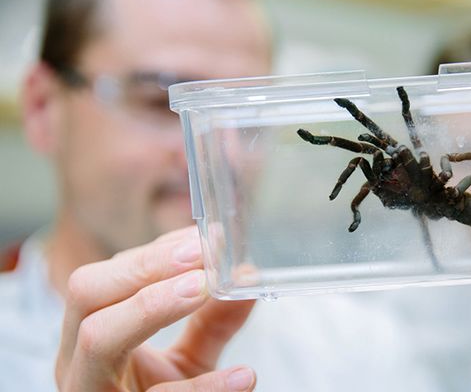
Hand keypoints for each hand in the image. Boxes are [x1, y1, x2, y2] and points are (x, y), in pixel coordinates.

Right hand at [56, 227, 256, 390]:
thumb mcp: (186, 360)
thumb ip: (213, 320)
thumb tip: (249, 275)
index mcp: (89, 334)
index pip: (106, 277)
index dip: (154, 253)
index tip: (204, 238)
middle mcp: (77, 363)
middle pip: (86, 294)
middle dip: (145, 267)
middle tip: (201, 255)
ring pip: (97, 338)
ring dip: (152, 305)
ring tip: (204, 289)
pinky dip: (205, 390)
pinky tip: (244, 377)